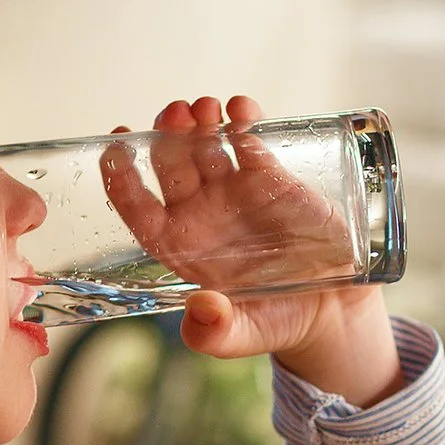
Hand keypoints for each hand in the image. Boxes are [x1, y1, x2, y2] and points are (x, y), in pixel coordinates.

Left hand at [105, 96, 400, 404]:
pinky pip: (248, 139)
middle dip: (165, 135)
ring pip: (204, 142)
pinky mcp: (270, 176)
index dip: (120, 177)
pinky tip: (241, 108)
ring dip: (199, 120)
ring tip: (205, 108)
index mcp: (180, 245)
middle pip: (169, 164)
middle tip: (174, 115)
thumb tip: (201, 310)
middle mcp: (200, 213)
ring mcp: (233, 190)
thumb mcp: (243, 336)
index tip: (114, 147)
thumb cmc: (277, 322)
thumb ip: (216, 333)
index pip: (137, 206)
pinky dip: (243, 119)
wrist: (330, 309)